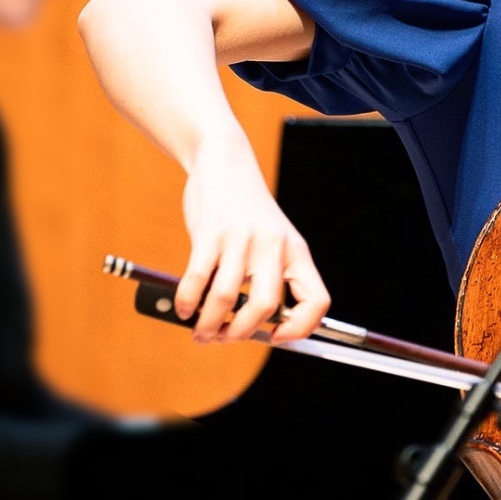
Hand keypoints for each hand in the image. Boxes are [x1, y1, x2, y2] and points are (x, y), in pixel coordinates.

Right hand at [177, 137, 329, 343]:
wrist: (225, 161)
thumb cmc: (247, 211)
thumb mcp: (273, 239)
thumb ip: (268, 276)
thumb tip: (248, 329)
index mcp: (296, 252)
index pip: (316, 300)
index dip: (301, 328)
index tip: (276, 337)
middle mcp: (274, 246)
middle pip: (265, 307)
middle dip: (240, 334)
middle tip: (223, 338)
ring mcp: (242, 239)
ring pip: (227, 299)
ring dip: (208, 325)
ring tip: (200, 331)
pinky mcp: (210, 233)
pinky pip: (197, 280)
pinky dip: (188, 303)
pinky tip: (184, 310)